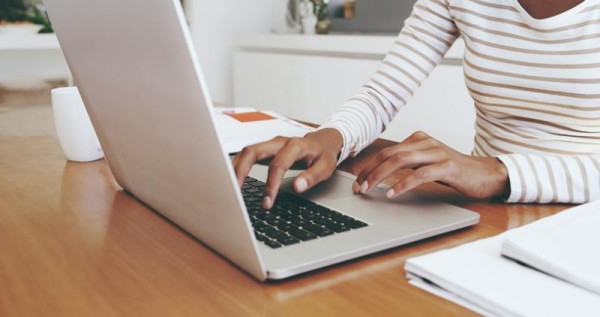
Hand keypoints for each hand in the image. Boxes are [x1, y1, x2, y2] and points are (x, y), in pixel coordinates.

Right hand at [232, 128, 342, 208]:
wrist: (324, 140)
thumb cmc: (323, 154)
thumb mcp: (326, 167)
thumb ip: (312, 177)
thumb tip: (298, 187)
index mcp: (295, 146)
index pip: (278, 165)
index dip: (271, 185)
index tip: (267, 202)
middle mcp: (279, 141)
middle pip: (253, 151)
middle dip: (241, 170)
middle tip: (235, 191)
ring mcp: (271, 143)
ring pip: (247, 151)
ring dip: (236, 168)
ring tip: (230, 188)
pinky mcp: (266, 148)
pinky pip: (248, 154)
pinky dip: (238, 165)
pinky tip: (233, 179)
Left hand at [353, 131, 508, 198]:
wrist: (486, 174)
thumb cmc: (453, 171)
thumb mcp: (426, 162)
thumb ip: (407, 163)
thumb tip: (378, 175)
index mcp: (418, 139)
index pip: (386, 152)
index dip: (369, 167)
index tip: (357, 181)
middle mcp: (426, 142)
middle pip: (389, 155)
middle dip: (370, 172)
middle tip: (359, 187)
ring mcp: (437, 153)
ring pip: (401, 161)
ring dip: (381, 176)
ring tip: (369, 189)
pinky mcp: (448, 166)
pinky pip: (420, 174)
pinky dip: (403, 184)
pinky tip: (392, 193)